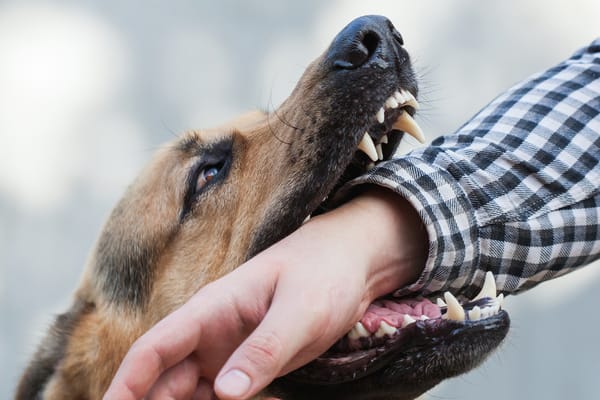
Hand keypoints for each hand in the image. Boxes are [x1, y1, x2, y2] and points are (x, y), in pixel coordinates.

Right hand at [103, 187, 427, 399]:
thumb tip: (224, 393)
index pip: (153, 349)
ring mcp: (228, 350)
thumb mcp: (300, 311)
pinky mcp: (248, 363)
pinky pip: (218, 396)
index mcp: (211, 309)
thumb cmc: (324, 274)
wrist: (351, 262)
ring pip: (186, 392)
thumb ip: (264, 349)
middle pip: (163, 379)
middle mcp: (210, 332)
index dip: (126, 385)